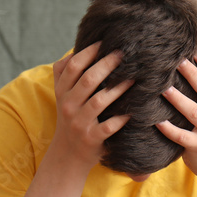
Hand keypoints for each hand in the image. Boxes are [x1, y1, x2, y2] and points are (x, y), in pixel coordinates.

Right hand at [51, 42, 132, 169]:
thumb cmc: (70, 118)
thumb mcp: (62, 96)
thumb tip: (75, 49)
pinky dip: (121, 119)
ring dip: (118, 89)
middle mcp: (68, 106)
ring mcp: (79, 123)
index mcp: (62, 92)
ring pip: (99, 102)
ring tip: (135, 78)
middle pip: (88, 80)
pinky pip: (108, 127)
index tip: (105, 42)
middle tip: (124, 53)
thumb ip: (64, 73)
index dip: (89, 52)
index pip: (73, 66)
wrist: (67, 154)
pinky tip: (134, 110)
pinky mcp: (91, 139)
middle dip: (107, 64)